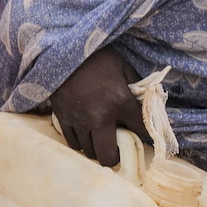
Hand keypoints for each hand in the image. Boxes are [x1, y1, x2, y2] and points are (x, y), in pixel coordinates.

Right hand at [46, 45, 140, 166]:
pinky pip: (73, 143)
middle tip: (117, 146)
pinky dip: (81, 141)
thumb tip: (144, 103)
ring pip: (89, 152)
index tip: (140, 131)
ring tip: (101, 137)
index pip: (140, 130)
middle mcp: (99, 117)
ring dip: (97, 147)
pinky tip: (86, 132)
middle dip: (115, 155)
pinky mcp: (63, 119)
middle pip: (108, 156)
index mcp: (120, 102)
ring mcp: (79, 121)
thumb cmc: (97, 57)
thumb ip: (135, 87)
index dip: (144, 133)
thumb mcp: (122, 67)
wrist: (63, 50)